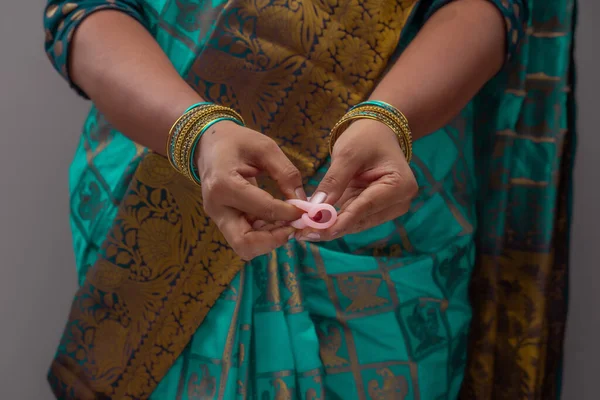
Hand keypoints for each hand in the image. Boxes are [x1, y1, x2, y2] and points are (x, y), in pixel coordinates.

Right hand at [196, 121, 305, 259]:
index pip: (264, 209)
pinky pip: (245, 237)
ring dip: (270, 240)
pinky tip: (278, 221)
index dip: (289, 213)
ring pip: (245, 246)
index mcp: (224, 184)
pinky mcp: (223, 221)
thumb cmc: (236, 141)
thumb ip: (286, 174)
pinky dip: (264, 235)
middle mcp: (217, 207)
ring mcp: (217, 217)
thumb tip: (303, 202)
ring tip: (288, 223)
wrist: (208, 143)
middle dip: (275, 240)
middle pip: (245, 243)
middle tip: (294, 226)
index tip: (306, 209)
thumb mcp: (265, 148)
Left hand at [295, 119, 417, 240]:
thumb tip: (316, 209)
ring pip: (356, 223)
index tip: (316, 231)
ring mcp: (390, 207)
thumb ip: (333, 182)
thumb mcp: (347, 155)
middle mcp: (399, 201)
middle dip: (332, 227)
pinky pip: (354, 218)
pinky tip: (314, 223)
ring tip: (304, 230)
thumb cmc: (365, 137)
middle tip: (303, 233)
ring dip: (331, 227)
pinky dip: (335, 220)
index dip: (340, 221)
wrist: (377, 131)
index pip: (365, 207)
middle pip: (361, 220)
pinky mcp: (377, 209)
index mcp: (400, 185)